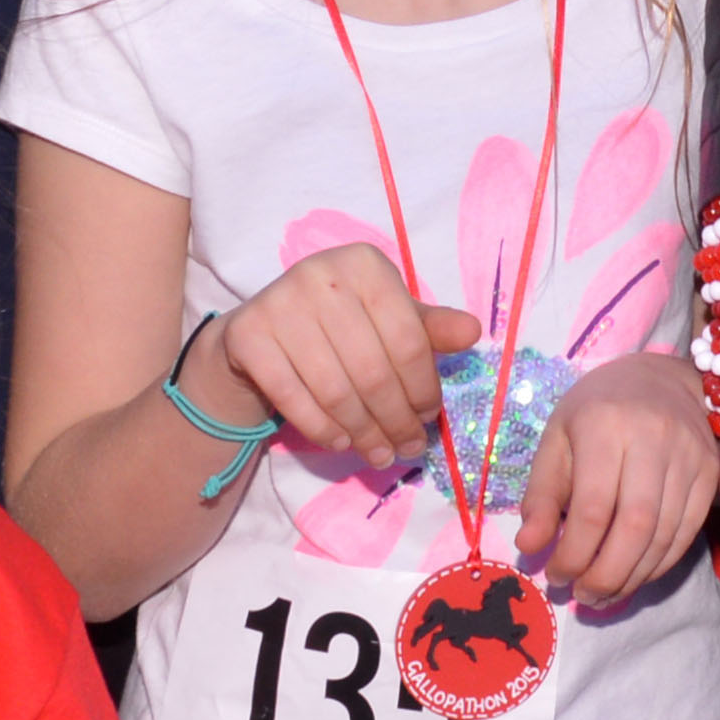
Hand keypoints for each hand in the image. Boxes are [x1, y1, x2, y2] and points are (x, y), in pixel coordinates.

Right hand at [213, 248, 471, 466]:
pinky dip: (323, 429)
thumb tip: (472, 332)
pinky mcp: (247, 336)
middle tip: (408, 448)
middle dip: (396, 420)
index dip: (424, 388)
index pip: (409, 339)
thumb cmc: (339, 325)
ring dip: (364, 433)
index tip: (430, 419)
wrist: (260, 331)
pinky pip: (294, 398)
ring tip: (380, 454)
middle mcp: (320, 274)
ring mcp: (279, 303)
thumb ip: (429, 327)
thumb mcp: (388, 318)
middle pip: (373, 370)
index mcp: (365, 264)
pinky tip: (342, 443)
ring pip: (335, 389)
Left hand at [516, 350, 716, 607]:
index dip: (573, 553)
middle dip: (606, 574)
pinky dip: (659, 564)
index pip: (592, 507)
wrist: (663, 378)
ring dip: (632, 577)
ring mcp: (689, 457)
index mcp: (605, 425)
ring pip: (664, 535)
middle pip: (634, 526)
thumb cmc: (598, 409)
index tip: (556, 577)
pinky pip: (687, 533)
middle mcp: (653, 439)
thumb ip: (542, 494)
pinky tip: (635, 576)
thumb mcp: (558, 439)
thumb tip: (529, 548)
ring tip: (604, 595)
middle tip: (583, 597)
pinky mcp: (711, 474)